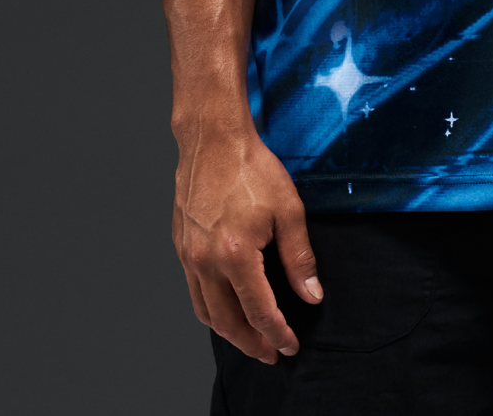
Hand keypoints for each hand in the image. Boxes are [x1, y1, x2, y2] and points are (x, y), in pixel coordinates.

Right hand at [172, 121, 322, 363]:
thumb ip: (299, 258)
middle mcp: (206, 262)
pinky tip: (225, 308)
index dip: (277, 334)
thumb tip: (311, 295)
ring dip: (228, 333)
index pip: (259, 312)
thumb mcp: (289, 210)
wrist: (214, 140)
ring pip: (205, 312)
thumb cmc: (252, 169)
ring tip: (250, 339)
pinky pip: (193, 291)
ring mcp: (188, 256)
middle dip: (251, 344)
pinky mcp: (181, 247)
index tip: (290, 346)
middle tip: (271, 353)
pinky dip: (210, 309)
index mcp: (235, 255)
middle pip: (227, 322)